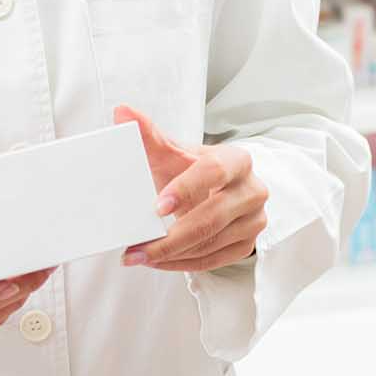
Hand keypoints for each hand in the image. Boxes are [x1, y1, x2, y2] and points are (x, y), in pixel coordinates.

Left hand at [114, 105, 268, 272]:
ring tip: (139, 256)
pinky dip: (181, 264)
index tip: (157, 207)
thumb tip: (122, 111)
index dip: (186, 189)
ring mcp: (253, 219)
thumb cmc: (193, 169)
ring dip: (171, 255)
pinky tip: (158, 261)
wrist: (220, 189)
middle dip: (170, 238)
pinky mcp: (247, 244)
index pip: (214, 172)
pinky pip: (212, 262)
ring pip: (211, 243)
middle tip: (137, 248)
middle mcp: (252, 189)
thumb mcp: (174, 152)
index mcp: (237, 159)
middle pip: (212, 217)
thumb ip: (148, 134)